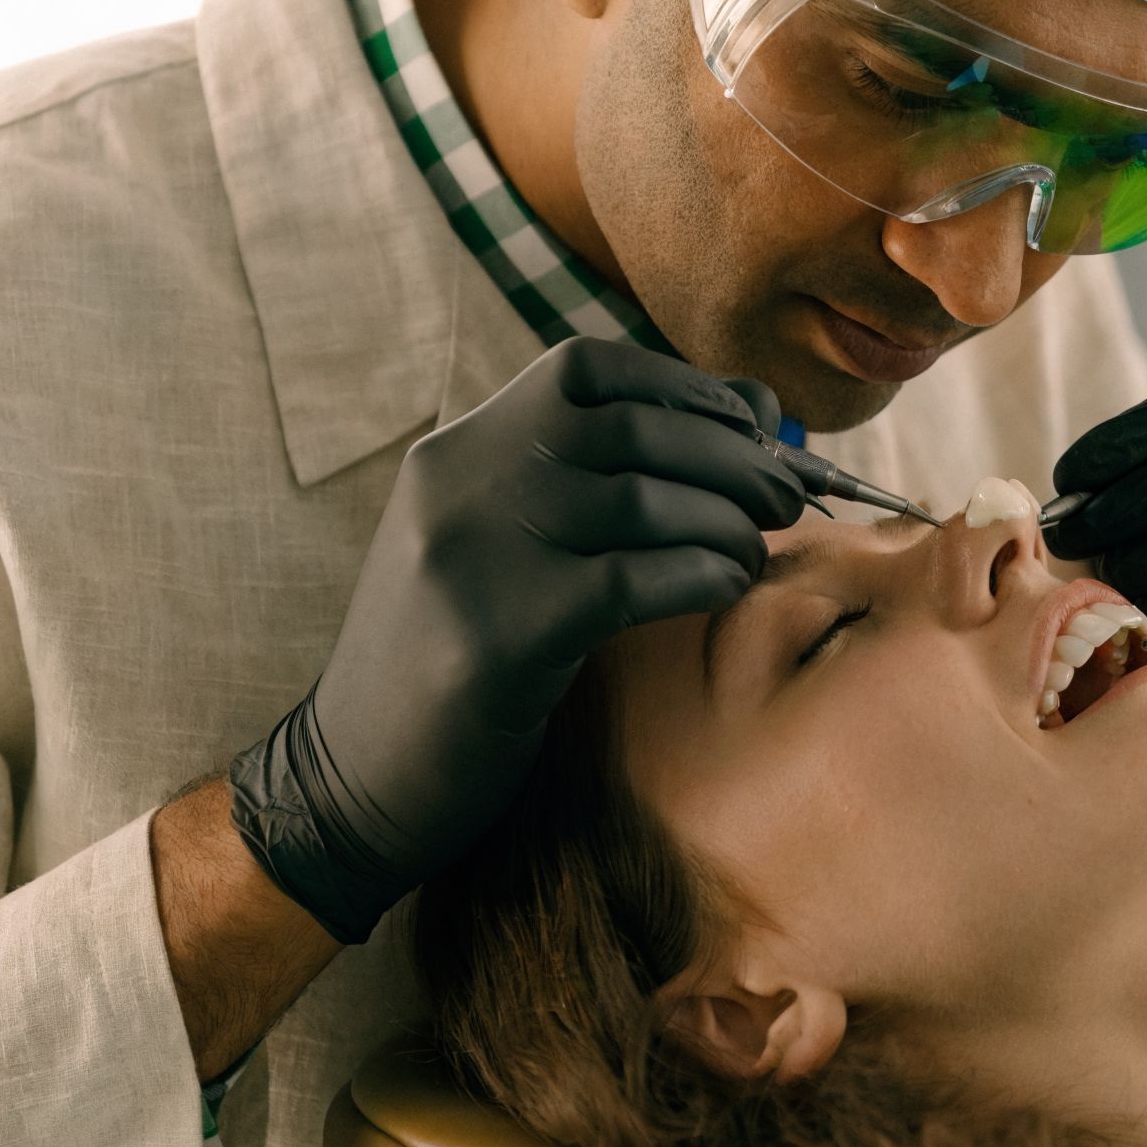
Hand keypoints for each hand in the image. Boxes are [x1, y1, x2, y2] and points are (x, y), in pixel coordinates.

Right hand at [230, 338, 804, 941]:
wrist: (355, 778)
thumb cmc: (465, 658)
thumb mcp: (518, 546)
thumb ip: (614, 476)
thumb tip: (764, 410)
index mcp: (459, 450)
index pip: (588, 368)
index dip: (689, 390)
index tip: (753, 430)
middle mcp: (457, 482)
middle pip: (632, 428)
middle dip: (735, 457)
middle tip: (790, 496)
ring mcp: (470, 553)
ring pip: (643, 498)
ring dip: (727, 521)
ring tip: (756, 549)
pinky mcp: (497, 633)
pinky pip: (633, 579)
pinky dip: (702, 574)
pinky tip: (728, 587)